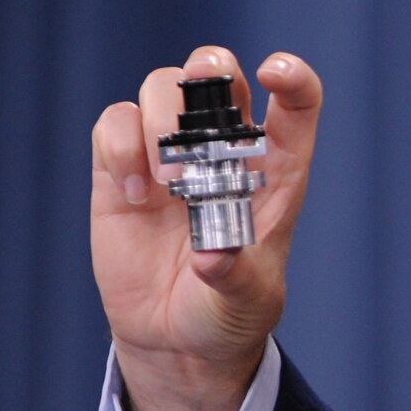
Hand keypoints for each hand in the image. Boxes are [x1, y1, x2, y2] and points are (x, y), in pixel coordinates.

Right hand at [90, 46, 322, 410]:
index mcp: (274, 172)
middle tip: (195, 124)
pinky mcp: (121, 168)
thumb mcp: (245, 302)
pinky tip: (134, 195)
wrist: (176, 339)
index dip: (292, 77)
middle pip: (218, 73)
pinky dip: (119, 146)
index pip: (295, 104)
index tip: (276, 72)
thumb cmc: (227, 312)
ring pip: (163, 85)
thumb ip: (234, 276)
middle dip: (207, 73)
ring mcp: (170, 153)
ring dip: (160, 122)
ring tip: (167, 184)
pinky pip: (114, 121)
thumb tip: (211, 256)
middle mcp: (223, 150)